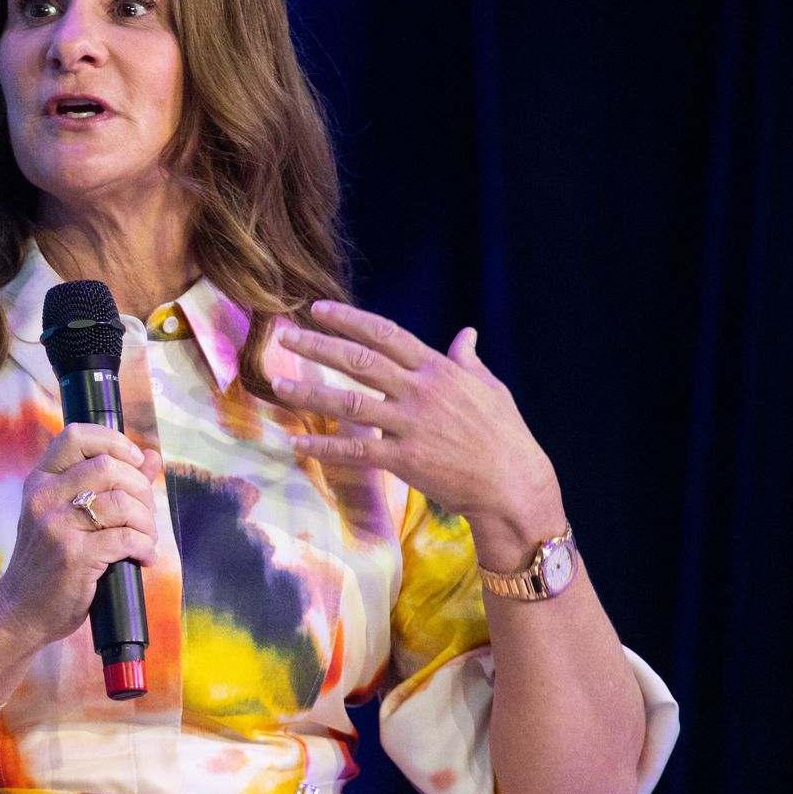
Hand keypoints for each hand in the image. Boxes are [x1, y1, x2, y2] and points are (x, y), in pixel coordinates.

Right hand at [0, 423, 161, 650]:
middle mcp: (44, 498)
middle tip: (145, 513)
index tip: (135, 461)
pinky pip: (126, 538)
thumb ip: (106, 484)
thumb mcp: (66, 516)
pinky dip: (144, 547)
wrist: (21, 611)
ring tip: (146, 539)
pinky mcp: (74, 556)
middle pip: (108, 467)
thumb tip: (152, 457)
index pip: (75, 436)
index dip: (114, 442)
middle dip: (140, 489)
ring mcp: (56, 526)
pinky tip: (143, 557)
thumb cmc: (48, 563)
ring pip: (122, 503)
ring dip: (147, 522)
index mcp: (40, 481)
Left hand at [270, 301, 562, 560]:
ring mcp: (412, 426)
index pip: (385, 335)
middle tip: (283, 337)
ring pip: (350, 405)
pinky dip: (325, 449)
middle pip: (360, 362)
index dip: (349, 320)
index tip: (317, 309)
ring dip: (310, 395)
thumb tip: (465, 334)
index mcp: (438, 370)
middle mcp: (421, 392)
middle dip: (317, 347)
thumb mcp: (490, 388)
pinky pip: (357, 452)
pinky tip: (298, 445)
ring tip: (277, 386)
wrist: (515, 484)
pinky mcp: (406, 460)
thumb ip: (468, 360)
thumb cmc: (505, 434)